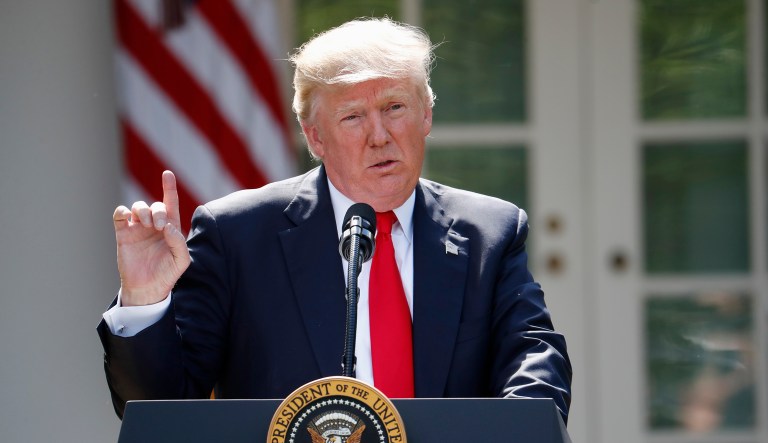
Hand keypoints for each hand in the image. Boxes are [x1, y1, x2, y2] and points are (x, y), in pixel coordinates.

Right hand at [113, 171, 190, 305]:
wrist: (146, 289)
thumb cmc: (167, 274)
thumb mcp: (181, 260)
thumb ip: (179, 242)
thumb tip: (169, 227)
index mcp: (170, 228)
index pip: (170, 203)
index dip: (169, 188)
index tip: (167, 173)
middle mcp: (154, 225)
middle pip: (154, 205)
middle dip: (157, 210)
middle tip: (158, 226)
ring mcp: (137, 228)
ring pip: (137, 207)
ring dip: (142, 210)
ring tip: (146, 224)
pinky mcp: (123, 234)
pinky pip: (119, 215)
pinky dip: (122, 212)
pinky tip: (127, 218)